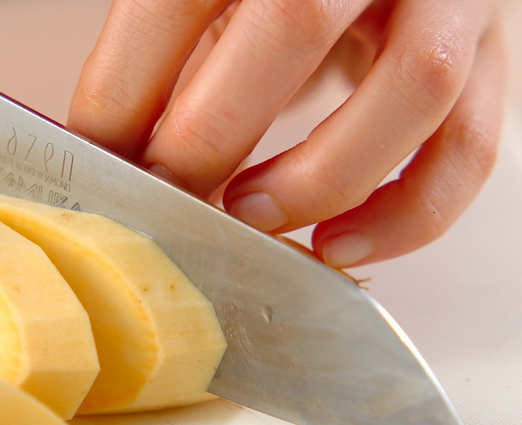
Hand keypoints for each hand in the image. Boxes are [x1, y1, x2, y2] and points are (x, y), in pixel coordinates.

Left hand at [68, 0, 506, 266]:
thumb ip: (175, 52)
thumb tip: (114, 151)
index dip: (123, 93)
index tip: (98, 163)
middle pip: (288, 29)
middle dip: (207, 139)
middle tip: (166, 198)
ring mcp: (449, 1)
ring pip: (411, 90)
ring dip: (315, 179)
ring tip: (247, 220)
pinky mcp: (492, 61)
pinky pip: (469, 148)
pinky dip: (406, 216)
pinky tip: (339, 245)